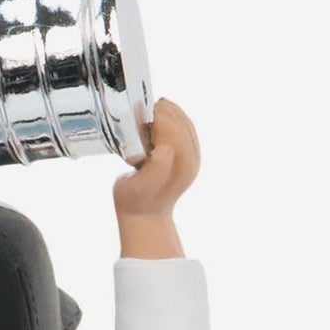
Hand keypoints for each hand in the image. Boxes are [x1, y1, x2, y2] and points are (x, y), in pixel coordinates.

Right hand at [114, 99, 199, 259]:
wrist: (147, 216)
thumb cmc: (135, 201)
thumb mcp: (135, 188)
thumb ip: (154, 168)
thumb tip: (166, 148)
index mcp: (180, 164)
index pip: (168, 123)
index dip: (150, 116)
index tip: (135, 120)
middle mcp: (192, 157)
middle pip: (177, 116)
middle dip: (157, 113)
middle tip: (140, 119)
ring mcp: (194, 155)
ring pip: (182, 118)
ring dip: (165, 114)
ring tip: (147, 120)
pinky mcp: (191, 154)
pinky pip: (184, 126)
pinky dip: (170, 120)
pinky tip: (157, 125)